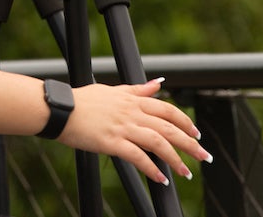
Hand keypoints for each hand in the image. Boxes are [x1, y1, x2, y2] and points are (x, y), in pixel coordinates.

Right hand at [56, 79, 212, 184]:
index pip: (166, 109)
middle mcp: (130, 112)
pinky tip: (161, 178)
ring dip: (175, 159)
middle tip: (204, 156)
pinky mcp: (111, 142)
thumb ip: (137, 90)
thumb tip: (158, 83)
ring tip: (186, 173)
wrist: (59, 109)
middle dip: (190, 143)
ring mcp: (122, 127)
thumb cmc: (82, 100)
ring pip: (158, 142)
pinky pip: (137, 157)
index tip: (196, 133)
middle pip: (168, 127)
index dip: (184, 121)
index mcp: (131, 99)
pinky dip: (151, 169)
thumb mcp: (112, 90)